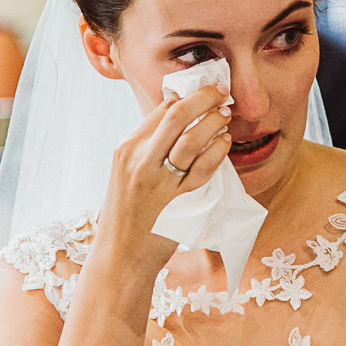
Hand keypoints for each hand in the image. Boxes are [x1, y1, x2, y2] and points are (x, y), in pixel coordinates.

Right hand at [91, 83, 232, 274]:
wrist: (121, 256)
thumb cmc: (128, 213)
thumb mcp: (126, 172)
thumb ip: (148, 146)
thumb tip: (177, 113)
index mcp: (126, 149)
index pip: (160, 109)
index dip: (187, 95)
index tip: (205, 90)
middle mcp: (139, 161)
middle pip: (176, 115)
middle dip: (203, 98)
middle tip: (221, 92)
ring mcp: (158, 182)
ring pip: (191, 138)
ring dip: (213, 121)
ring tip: (225, 115)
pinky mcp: (177, 202)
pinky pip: (203, 169)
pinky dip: (217, 150)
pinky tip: (224, 142)